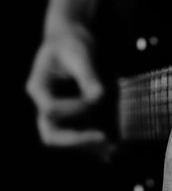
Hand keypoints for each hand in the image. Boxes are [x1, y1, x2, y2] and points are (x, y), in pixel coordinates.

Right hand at [26, 27, 112, 157]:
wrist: (75, 41)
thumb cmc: (72, 43)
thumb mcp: (79, 54)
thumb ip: (87, 75)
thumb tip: (98, 96)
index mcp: (38, 88)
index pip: (51, 109)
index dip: (75, 107)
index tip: (98, 95)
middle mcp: (45, 105)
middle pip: (51, 135)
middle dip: (77, 141)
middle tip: (104, 139)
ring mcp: (59, 114)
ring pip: (68, 140)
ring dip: (90, 147)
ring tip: (115, 150)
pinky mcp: (74, 117)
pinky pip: (82, 135)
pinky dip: (96, 143)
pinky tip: (115, 148)